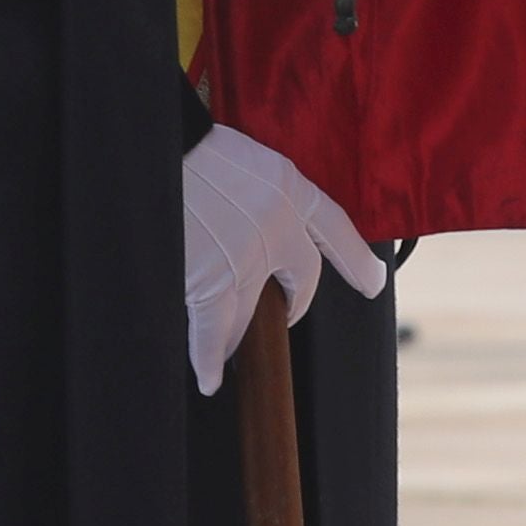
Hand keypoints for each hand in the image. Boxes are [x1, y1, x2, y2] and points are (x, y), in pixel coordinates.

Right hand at [180, 124, 387, 394]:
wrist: (152, 146)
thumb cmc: (186, 147)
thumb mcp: (238, 156)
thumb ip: (254, 190)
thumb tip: (241, 217)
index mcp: (287, 185)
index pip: (334, 226)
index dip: (355, 258)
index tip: (373, 282)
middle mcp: (278, 224)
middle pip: (303, 276)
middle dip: (296, 301)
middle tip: (286, 313)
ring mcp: (246, 257)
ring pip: (254, 311)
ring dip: (239, 335)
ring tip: (228, 353)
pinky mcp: (211, 280)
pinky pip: (213, 330)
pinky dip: (208, 358)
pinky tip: (210, 379)